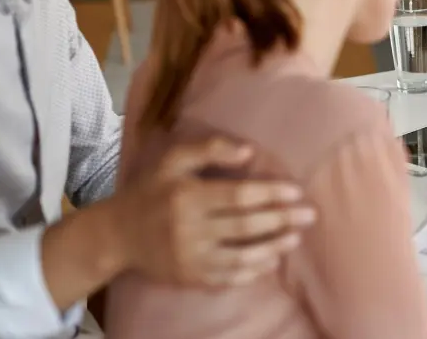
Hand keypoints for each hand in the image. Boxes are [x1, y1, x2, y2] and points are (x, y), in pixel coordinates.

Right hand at [111, 137, 315, 286]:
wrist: (117, 235)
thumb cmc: (151, 190)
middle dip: (281, 220)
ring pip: (242, 256)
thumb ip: (210, 149)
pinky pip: (229, 278)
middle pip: (245, 226)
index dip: (270, 194)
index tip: (296, 191)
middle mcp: (189, 229)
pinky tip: (271, 261)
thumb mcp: (173, 160)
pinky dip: (253, 271)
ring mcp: (190, 258)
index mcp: (187, 196)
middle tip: (309, 215)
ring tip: (295, 238)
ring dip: (273, 248)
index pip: (238, 196)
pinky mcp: (190, 278)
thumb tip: (250, 152)